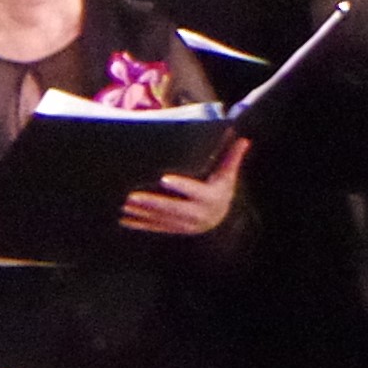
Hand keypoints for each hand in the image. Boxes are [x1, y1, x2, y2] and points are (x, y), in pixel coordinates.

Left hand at [123, 139, 247, 237]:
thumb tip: (243, 138)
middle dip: (152, 203)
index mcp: (210, 198)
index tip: (164, 179)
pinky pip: (154, 227)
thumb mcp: (227, 175)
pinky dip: (139, 224)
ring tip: (124, 204)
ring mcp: (183, 225)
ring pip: (160, 219)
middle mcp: (197, 214)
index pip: (194, 191)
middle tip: (132, 195)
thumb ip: (232, 157)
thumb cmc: (220, 189)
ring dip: (141, 213)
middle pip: (172, 209)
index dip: (181, 186)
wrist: (218, 219)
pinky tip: (123, 219)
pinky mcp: (172, 229)